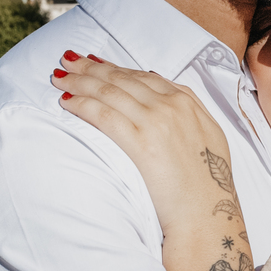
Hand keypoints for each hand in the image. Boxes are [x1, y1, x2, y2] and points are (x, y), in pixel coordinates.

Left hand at [52, 52, 237, 236]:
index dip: (117, 68)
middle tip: (69, 59)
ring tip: (61, 77)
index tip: (96, 62)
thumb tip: (160, 86)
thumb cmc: (207, 182)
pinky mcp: (140, 142)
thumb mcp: (209, 135)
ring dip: (82, 82)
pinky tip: (67, 102)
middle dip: (93, 68)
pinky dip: (84, 105)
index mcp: (188, 102)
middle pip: (124, 79)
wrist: (207, 212)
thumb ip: (189, 108)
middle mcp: (172, 105)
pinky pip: (105, 115)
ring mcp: (156, 121)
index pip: (144, 76)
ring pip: (111, 92)